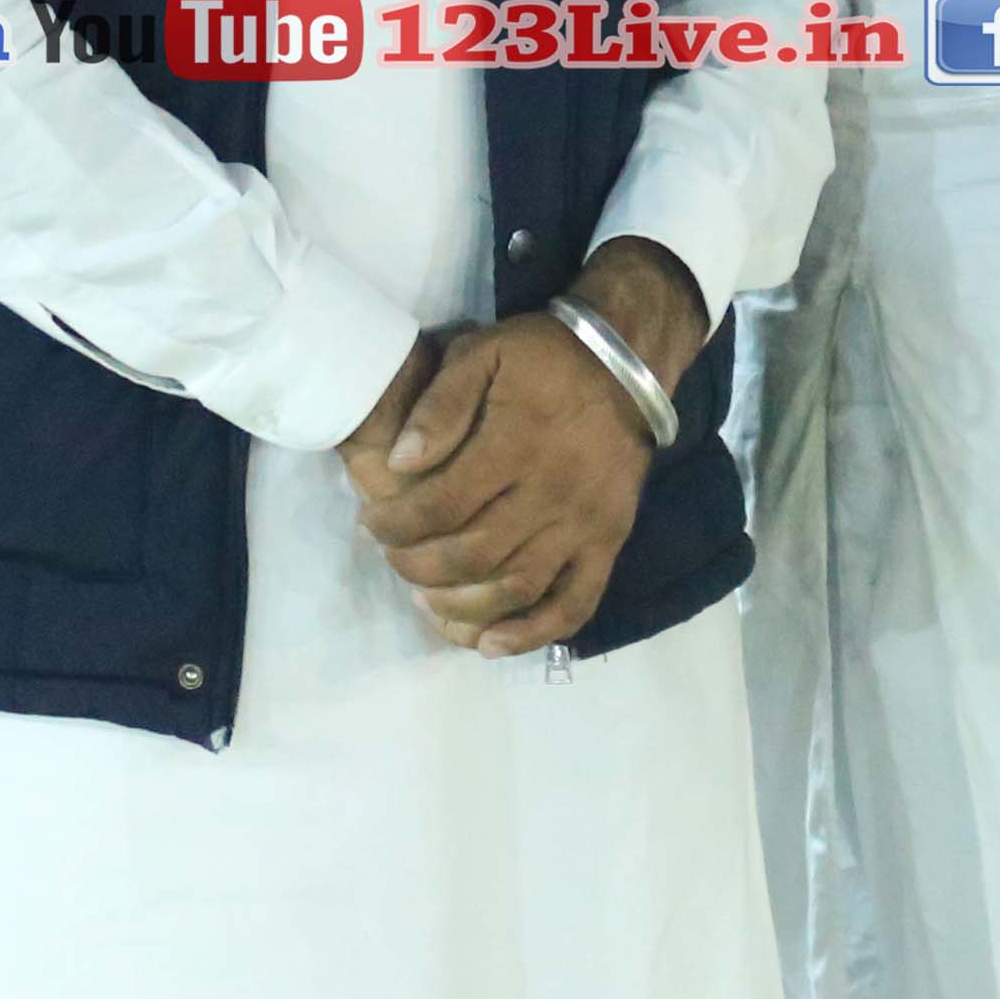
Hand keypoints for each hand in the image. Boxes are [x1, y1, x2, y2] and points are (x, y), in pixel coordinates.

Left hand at [356, 248, 698, 654]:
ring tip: (427, 601)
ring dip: (462, 607)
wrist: (627, 362)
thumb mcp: (483, 354)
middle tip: (395, 557)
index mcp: (517, 443)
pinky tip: (492, 644)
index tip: (372, 522)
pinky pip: (575, 602)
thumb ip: (440, 404)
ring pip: (517, 587)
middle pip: (473, 555)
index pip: (441, 506)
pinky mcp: (609, 542)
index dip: (396, 525)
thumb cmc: (544, 358)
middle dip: (418, 567)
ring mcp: (585, 523)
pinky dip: (533, 633)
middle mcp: (553, 492)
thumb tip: (401, 462)